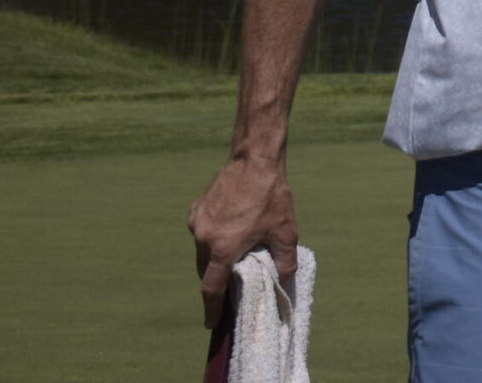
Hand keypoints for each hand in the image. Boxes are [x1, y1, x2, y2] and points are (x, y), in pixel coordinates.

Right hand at [188, 156, 299, 328]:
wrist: (254, 159)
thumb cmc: (272, 195)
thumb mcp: (286, 232)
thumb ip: (284, 262)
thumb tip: (283, 281)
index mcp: (223, 248)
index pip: (212, 289)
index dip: (212, 309)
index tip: (212, 323)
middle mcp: (204, 238)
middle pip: (206, 271)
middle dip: (216, 284)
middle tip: (229, 290)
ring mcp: (197, 223)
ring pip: (202, 252)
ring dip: (215, 260)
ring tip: (233, 258)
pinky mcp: (196, 210)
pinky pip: (202, 233)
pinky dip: (212, 240)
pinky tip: (228, 232)